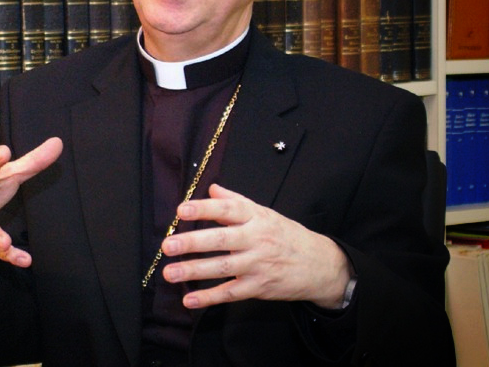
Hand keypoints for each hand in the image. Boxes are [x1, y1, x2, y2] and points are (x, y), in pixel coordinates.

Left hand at [161, 184, 352, 309]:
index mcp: (255, 218)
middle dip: (193, 242)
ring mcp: (257, 265)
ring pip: (222, 268)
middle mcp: (256, 240)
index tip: (181, 210)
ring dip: (194, 271)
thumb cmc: (286, 235)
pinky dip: (209, 298)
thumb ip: (235, 202)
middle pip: (221, 240)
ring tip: (170, 273)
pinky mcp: (259, 287)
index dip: (204, 209)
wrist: (320, 264)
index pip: (227, 210)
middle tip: (169, 245)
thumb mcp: (264, 213)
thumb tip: (211, 188)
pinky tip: (189, 300)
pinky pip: (231, 293)